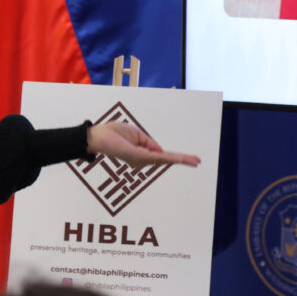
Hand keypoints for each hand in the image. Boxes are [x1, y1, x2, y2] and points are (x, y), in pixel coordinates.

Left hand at [85, 121, 200, 167]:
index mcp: (141, 153)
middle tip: (198, 161)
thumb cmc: (113, 134)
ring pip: (164, 159)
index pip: (161, 155)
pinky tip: (179, 159)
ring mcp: (140, 159)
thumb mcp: (136, 134)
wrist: (98, 136)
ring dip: (180, 159)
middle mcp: (141, 159)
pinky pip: (156, 157)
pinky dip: (168, 158)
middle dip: (183, 160)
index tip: (189, 159)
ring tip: (194, 160)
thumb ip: (149, 142)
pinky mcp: (137, 157)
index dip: (175, 157)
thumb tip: (160, 151)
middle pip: (165, 160)